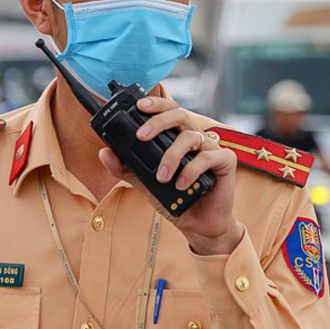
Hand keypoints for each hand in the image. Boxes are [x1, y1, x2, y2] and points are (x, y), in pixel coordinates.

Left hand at [97, 95, 243, 255]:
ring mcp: (211, 148)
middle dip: (159, 121)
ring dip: (172, 155)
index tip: (139, 106)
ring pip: (191, 136)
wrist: (198, 224)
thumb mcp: (143, 182)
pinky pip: (208, 157)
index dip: (156, 104)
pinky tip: (181, 184)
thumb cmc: (174, 198)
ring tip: (162, 177)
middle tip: (142, 136)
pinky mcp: (225, 162)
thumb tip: (104, 152)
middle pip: (180, 114)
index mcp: (177, 137)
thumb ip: (125, 168)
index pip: (168, 111)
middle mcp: (194, 138)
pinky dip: (191, 170)